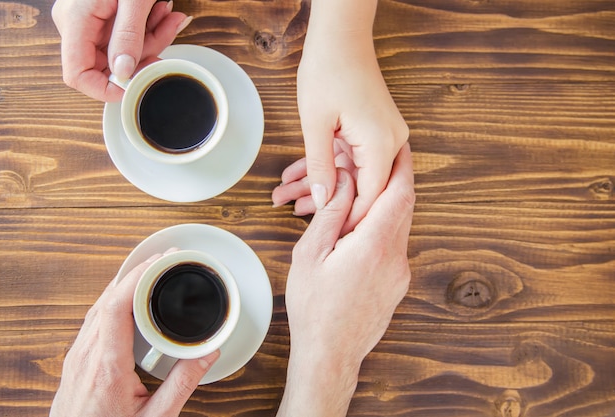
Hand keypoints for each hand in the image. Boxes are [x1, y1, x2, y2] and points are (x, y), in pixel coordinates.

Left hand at [49, 251, 218, 416]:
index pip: (117, 307)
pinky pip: (94, 319)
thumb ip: (182, 384)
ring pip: (98, 307)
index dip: (137, 277)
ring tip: (150, 272)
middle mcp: (86, 356)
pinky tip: (128, 300)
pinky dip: (114, 301)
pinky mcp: (75, 359)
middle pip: (108, 299)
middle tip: (163, 260)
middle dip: (136, 273)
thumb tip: (207, 353)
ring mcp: (76, 356)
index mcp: (107, 367)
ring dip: (124, 285)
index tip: (159, 262)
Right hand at [51, 0, 191, 101]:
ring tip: (171, 17)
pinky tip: (166, 14)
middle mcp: (78, 24)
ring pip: (123, 50)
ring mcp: (91, 20)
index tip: (133, 88)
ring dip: (153, 38)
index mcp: (76, 21)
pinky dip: (150, 27)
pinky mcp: (106, 15)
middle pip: (107, 63)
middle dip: (143, 55)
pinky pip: (127, 34)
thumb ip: (128, 37)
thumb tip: (124, 74)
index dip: (105, 89)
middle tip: (166, 41)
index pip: (77, 74)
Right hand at [277, 144, 414, 416]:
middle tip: (380, 159)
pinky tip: (359, 229)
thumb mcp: (311, 254)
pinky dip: (382, 227)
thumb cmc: (314, 307)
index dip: (401, 164)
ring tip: (363, 192)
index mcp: (374, 244)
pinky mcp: (397, 284)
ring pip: (400, 224)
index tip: (399, 144)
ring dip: (385, 205)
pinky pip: (395, 244)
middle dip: (394, 178)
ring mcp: (400, 272)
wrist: (330, 354)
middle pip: (404, 205)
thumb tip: (347, 181)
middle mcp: (396, 257)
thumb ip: (332, 213)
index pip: (399, 192)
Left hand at [292, 0, 408, 231]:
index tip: (326, 236)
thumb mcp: (316, 125)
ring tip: (285, 195)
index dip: (347, 219)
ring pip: (351, 173)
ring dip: (319, 182)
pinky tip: (297, 175)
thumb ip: (320, 168)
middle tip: (293, 212)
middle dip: (325, 201)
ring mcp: (384, 136)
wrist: (340, 36)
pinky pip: (351, 157)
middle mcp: (390, 143)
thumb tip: (323, 201)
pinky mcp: (374, 131)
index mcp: (381, 145)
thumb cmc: (328, 71)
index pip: (370, 199)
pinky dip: (326, 165)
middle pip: (360, 188)